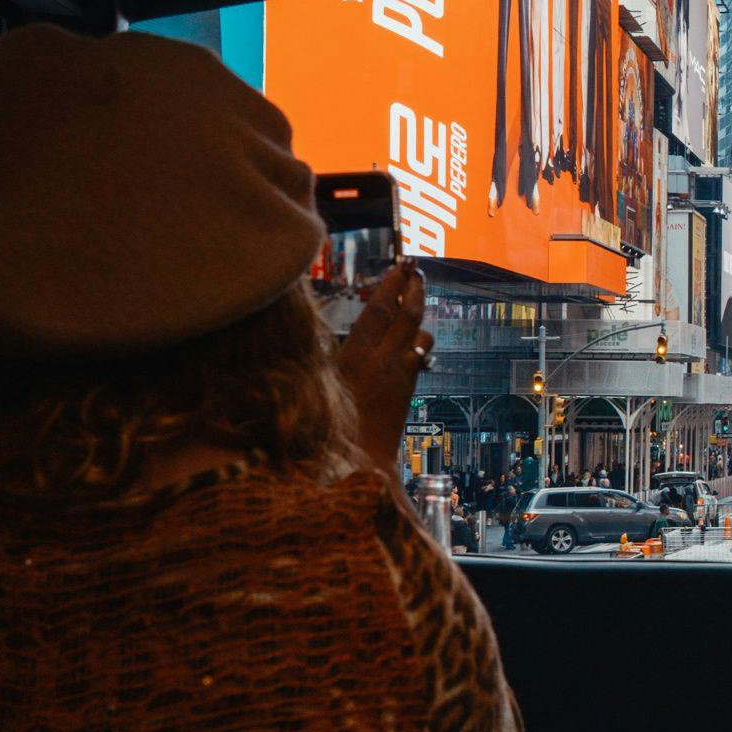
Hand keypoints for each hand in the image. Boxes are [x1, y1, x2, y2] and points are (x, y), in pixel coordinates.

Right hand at [335, 260, 431, 469]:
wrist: (356, 468)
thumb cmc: (323, 432)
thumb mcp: (312, 389)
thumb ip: (316, 359)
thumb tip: (317, 337)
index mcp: (356, 357)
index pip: (378, 311)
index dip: (391, 285)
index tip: (401, 264)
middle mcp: (383, 363)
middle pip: (407, 316)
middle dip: (414, 290)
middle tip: (418, 269)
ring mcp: (399, 377)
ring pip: (419, 336)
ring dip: (418, 317)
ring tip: (416, 299)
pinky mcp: (407, 392)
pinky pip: (418, 357)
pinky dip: (417, 342)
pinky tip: (412, 339)